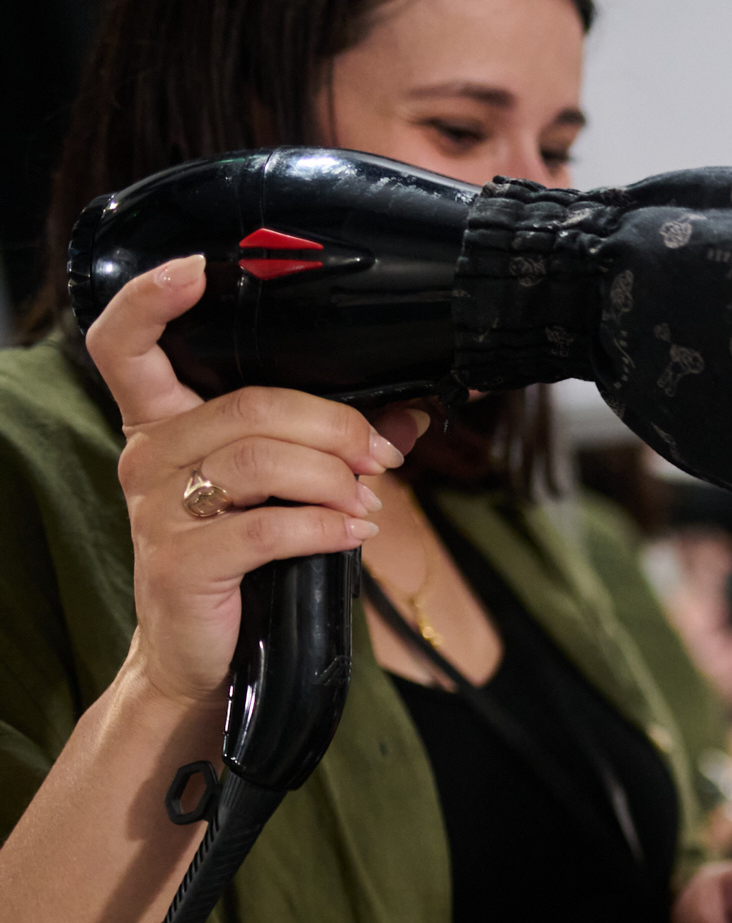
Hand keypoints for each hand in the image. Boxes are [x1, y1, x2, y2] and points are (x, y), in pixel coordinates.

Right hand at [90, 255, 420, 706]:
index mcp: (161, 423)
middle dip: (334, 426)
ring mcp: (157, 510)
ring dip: (335, 477)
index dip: (151, 298)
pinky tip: (353, 533)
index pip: (126, 344)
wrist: (202, 652)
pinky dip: (324, 525)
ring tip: (368, 500)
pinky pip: (267, 527)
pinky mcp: (180, 562)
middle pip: (250, 406)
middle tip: (379, 455)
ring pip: (262, 460)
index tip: (198, 269)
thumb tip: (412, 412)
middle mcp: (148, 456)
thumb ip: (334, 444)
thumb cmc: (244, 559)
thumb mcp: (284, 489)